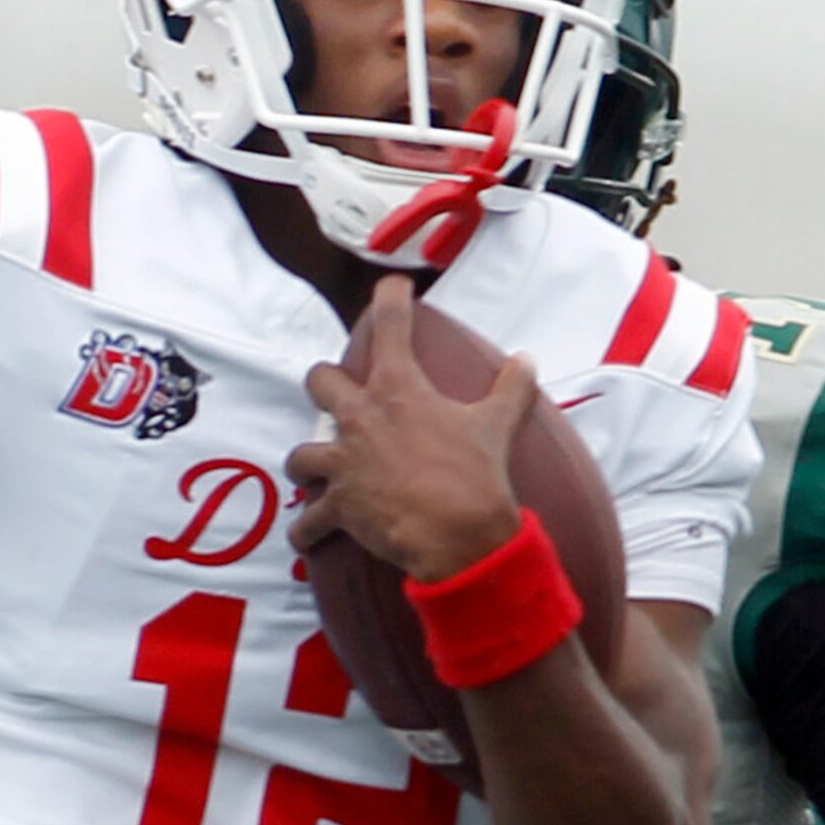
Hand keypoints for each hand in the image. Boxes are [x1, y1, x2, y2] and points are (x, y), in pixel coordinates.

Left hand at [287, 275, 530, 579]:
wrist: (458, 534)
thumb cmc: (476, 474)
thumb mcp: (497, 424)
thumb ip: (512, 388)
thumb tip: (525, 360)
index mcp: (399, 390)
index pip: (391, 326)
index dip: (390, 299)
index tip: (391, 288)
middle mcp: (361, 419)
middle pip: (320, 382)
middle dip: (324, 384)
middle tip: (335, 391)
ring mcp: (344, 463)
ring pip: (299, 454)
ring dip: (306, 462)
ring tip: (314, 470)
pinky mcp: (339, 506)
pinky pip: (307, 522)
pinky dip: (305, 531)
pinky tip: (306, 536)